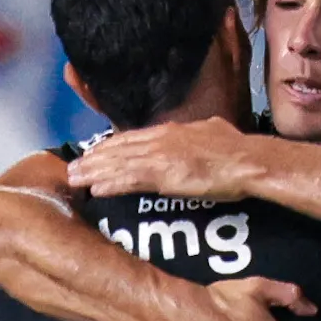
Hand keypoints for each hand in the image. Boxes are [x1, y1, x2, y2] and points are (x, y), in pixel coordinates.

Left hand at [67, 118, 264, 201]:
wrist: (248, 160)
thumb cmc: (237, 151)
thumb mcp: (210, 132)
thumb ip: (194, 136)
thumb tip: (193, 136)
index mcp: (171, 131)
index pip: (131, 137)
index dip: (109, 146)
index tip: (93, 153)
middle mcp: (160, 140)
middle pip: (118, 149)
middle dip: (93, 159)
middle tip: (72, 168)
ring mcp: (161, 157)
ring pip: (119, 164)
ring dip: (94, 172)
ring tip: (73, 179)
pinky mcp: (165, 175)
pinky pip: (131, 180)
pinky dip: (111, 184)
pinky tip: (96, 190)